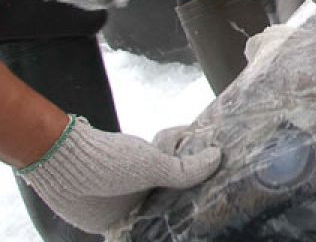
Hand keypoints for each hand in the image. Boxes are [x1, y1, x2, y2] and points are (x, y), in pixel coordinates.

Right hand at [19, 116, 220, 233]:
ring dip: (159, 156)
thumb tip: (216, 159)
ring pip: (137, 174)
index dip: (175, 193)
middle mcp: (101, 212)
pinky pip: (123, 162)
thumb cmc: (103, 167)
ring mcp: (91, 191)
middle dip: (170, 172)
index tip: (195, 175)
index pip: (154, 213)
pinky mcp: (86, 169)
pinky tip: (161, 138)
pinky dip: (143, 150)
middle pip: (148, 192)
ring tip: (176, 140)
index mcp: (114, 223)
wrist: (54, 145)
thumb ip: (186, 170)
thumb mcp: (152, 168)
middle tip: (189, 153)